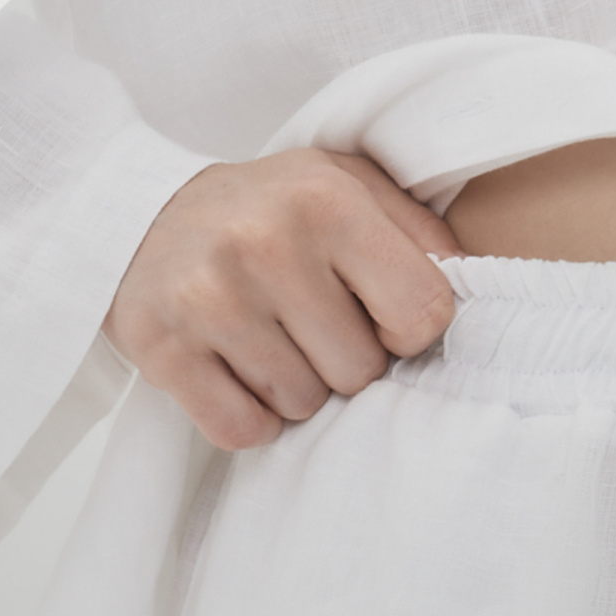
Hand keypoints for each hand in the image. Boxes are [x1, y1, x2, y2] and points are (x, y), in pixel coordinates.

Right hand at [102, 149, 461, 451]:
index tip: (375, 312)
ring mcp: (208, 297)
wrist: (142, 215)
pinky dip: (247, 414)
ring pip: (302, 406)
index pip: (424, 314)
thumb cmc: (269, 208)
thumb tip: (473, 291)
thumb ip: (419, 235)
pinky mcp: (161, 347)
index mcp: (328, 199)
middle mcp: (266, 243)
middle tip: (307, 320)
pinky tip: (232, 366)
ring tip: (267, 335)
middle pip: (360, 372)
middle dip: (343, 359)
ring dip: (294, 386)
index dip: (406, 328)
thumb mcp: (348, 186)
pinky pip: (242, 429)